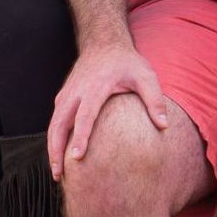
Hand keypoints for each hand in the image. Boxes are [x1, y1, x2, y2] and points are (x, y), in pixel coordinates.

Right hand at [46, 45, 168, 179]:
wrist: (104, 42)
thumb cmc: (127, 62)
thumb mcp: (145, 76)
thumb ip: (154, 100)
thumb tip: (164, 126)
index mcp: (96, 87)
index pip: (85, 115)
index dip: (80, 137)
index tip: (77, 158)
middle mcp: (77, 91)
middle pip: (59, 123)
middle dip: (56, 150)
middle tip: (59, 175)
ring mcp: (67, 94)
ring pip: (54, 123)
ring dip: (52, 147)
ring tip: (57, 172)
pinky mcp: (64, 97)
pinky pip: (55, 119)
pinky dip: (54, 138)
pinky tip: (59, 154)